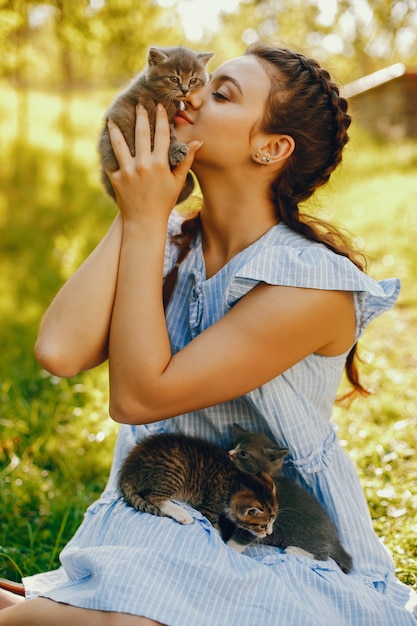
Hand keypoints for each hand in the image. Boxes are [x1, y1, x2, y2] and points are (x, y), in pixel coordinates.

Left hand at [105, 103, 201, 222]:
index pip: (161, 135)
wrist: (144, 221)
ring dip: (117, 129)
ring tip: (112, 118)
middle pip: (141, 134)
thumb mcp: (177, 182)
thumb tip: (197, 142)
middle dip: (141, 116)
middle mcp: (142, 165)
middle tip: (139, 103)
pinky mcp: (116, 178)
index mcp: (159, 164)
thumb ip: (186, 160)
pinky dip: (107, 150)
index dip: (160, 119)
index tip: (159, 106)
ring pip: (120, 144)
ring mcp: (127, 171)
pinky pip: (110, 160)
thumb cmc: (164, 202)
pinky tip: (105, 140)